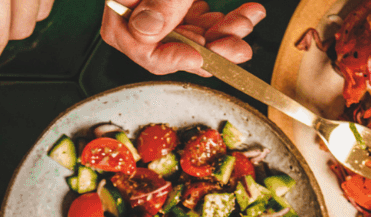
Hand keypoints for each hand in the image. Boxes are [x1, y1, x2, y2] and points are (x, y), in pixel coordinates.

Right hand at [101, 0, 266, 76]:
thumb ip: (158, 2)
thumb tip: (146, 31)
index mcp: (122, 6)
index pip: (139, 48)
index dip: (172, 57)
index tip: (201, 56)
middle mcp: (138, 10)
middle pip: (172, 48)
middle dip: (211, 50)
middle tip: (237, 49)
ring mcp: (159, 8)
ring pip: (193, 37)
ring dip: (226, 34)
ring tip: (248, 20)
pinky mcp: (178, 3)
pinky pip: (201, 21)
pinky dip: (226, 21)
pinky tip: (247, 13)